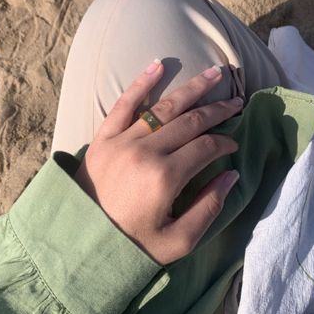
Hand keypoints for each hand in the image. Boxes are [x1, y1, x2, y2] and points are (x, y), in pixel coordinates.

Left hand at [74, 59, 240, 264]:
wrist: (76, 247)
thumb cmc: (131, 248)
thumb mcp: (177, 243)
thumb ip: (209, 208)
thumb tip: (232, 175)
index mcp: (165, 178)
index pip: (206, 147)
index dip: (225, 143)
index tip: (234, 145)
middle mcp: (146, 152)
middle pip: (190, 121)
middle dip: (218, 110)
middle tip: (237, 103)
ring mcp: (122, 141)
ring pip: (164, 107)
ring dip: (193, 88)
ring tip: (216, 73)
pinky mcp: (102, 138)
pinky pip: (124, 103)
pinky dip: (142, 82)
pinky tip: (159, 65)